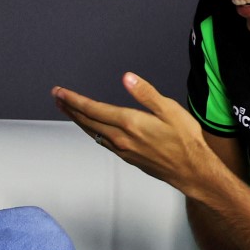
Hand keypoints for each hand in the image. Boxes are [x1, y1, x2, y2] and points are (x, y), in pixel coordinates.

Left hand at [51, 73, 225, 197]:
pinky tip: (90, 127)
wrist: (192, 171)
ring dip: (77, 119)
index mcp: (130, 123)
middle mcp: (121, 138)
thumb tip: (127, 78)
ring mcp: (122, 150)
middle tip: (56, 97)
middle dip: (69, 108)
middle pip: (87, 121)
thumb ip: (146, 93)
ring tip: (67, 109)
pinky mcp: (127, 157)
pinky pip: (102, 142)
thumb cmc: (186, 141)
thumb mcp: (170, 110)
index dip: (73, 100)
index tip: (60, 92)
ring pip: (92, 132)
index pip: (93, 109)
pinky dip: (91, 131)